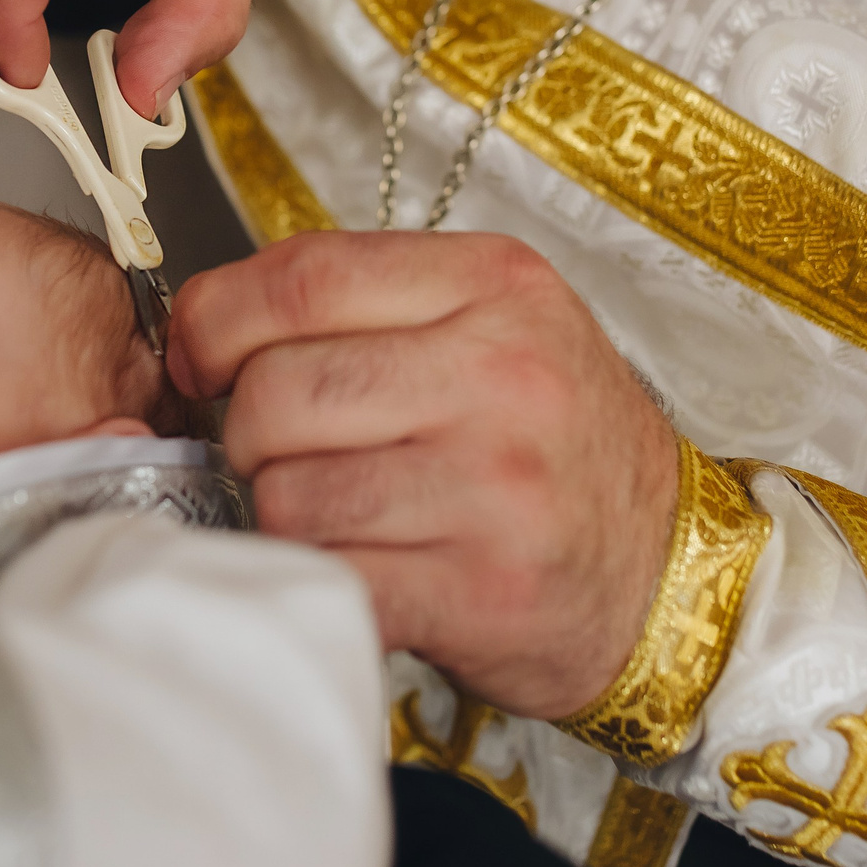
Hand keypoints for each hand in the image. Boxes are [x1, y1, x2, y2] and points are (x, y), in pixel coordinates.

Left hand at [172, 231, 679, 718]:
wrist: (667, 569)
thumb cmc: (555, 445)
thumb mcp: (493, 326)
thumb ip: (366, 307)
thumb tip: (204, 331)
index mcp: (495, 285)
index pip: (302, 276)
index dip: (216, 321)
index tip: (200, 360)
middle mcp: (502, 373)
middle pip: (278, 390)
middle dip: (246, 433)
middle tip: (280, 455)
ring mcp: (495, 486)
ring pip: (289, 491)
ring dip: (282, 515)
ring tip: (335, 514)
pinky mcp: (481, 590)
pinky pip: (329, 574)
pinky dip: (317, 576)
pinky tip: (355, 566)